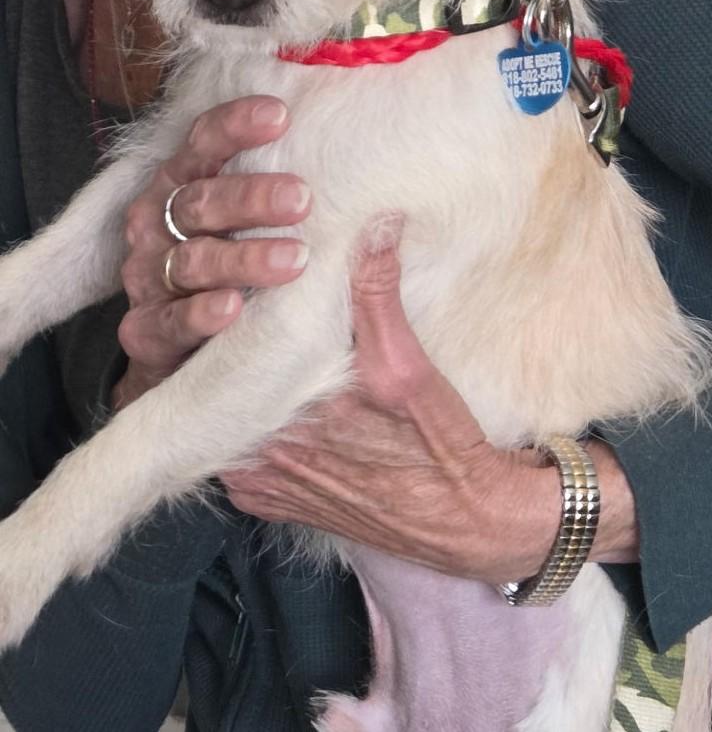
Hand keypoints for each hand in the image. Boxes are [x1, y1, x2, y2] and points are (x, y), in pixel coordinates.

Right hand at [113, 96, 310, 409]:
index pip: (203, 143)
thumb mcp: (275, 237)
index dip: (235, 126)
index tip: (281, 116)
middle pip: (200, 200)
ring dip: (242, 257)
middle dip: (250, 196)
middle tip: (303, 200)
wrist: (198, 364)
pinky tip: (233, 308)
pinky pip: (171, 321)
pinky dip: (201, 313)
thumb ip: (308, 216)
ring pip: (193, 259)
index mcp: (187, 185)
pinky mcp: (146, 333)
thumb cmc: (248, 280)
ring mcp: (149, 278)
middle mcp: (159, 224)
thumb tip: (385, 205)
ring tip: (294, 260)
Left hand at [224, 227, 638, 581]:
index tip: (233, 275)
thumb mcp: (408, 365)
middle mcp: (257, 457)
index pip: (219, 353)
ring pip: (218, 416)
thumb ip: (378, 295)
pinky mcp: (268, 500)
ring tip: (248, 338)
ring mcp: (258, 484)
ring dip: (229, 382)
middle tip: (236, 297)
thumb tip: (375, 225)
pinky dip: (241, 420)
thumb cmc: (437, 445)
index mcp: (280, 419)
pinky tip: (264, 392)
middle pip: (211, 385)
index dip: (220, 310)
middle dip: (221, 343)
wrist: (464, 521)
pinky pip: (234, 450)